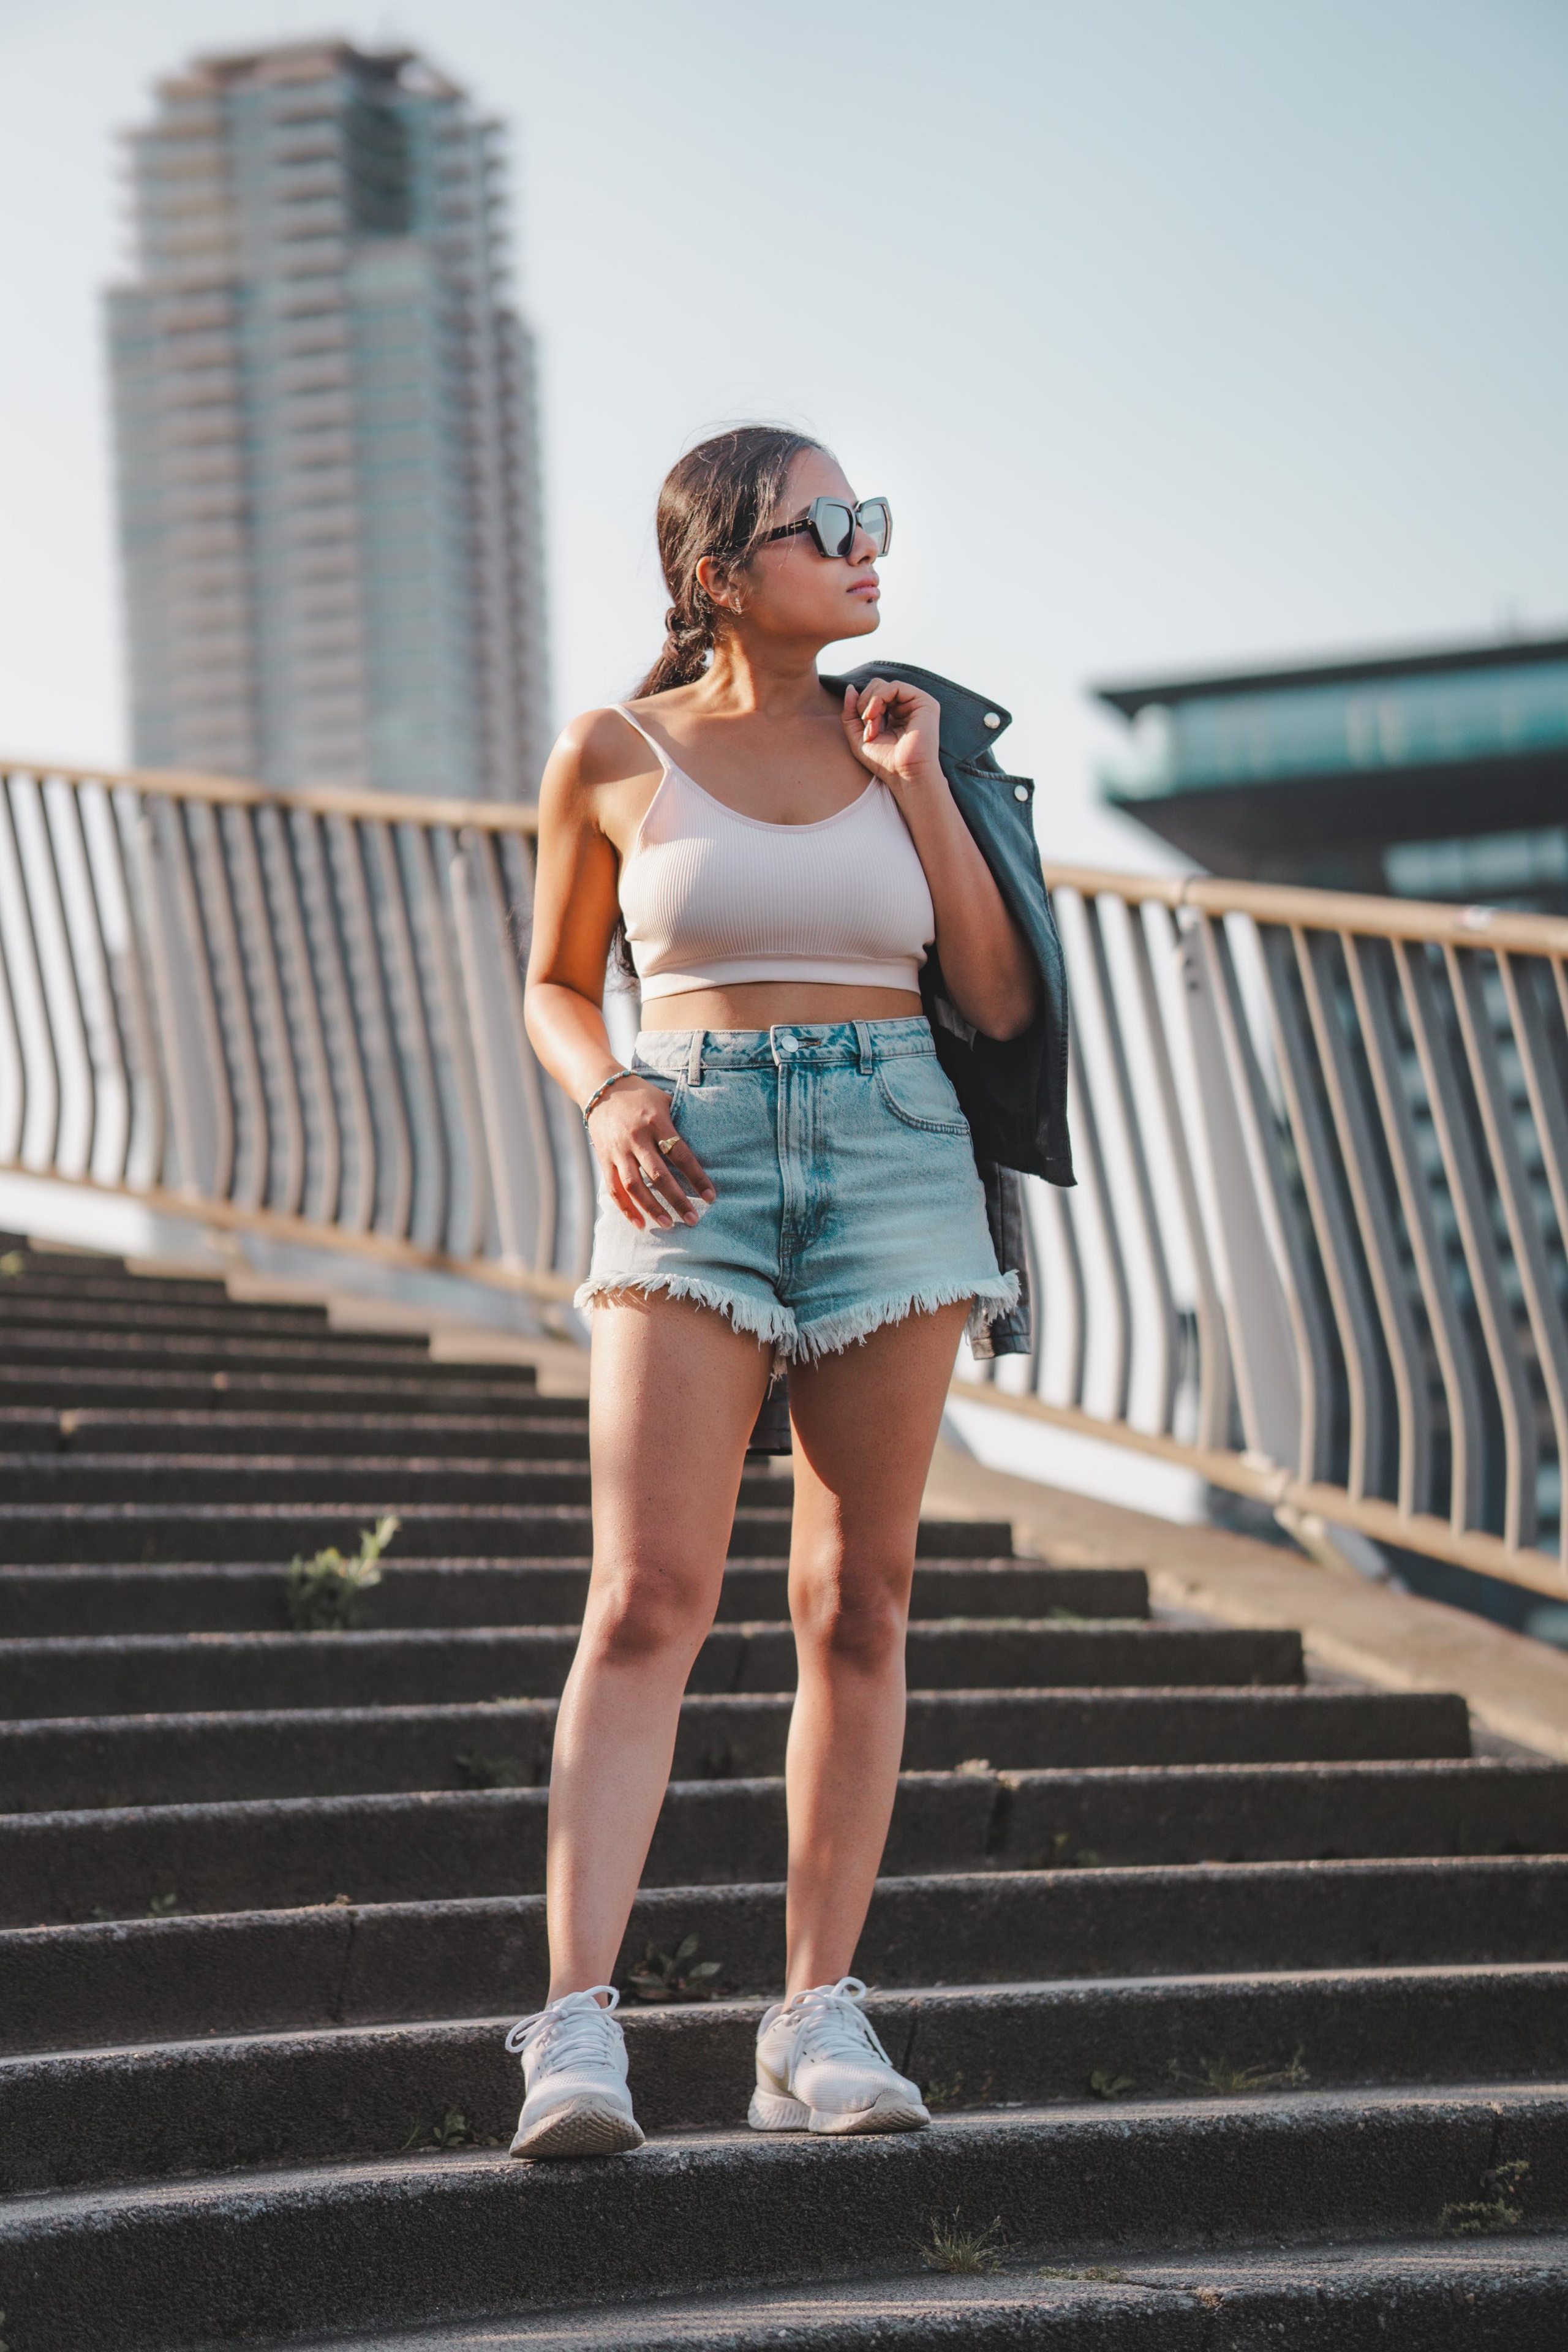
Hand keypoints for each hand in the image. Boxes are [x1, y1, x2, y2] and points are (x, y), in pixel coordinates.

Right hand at [587, 1077, 715, 1229]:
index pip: (681, 1154)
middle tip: (693, 1219)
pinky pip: (614, 1189)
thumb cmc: (642, 1096)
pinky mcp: (604, 1158)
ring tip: (669, 1224)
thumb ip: (681, 1124)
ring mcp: (618, 1150)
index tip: (711, 1197)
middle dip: (677, 1199)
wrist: (602, 1088)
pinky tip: (640, 1224)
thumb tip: (709, 1146)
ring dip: (652, 1208)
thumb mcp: (665, 1102)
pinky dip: (627, 1209)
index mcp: (657, 1122)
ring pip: (635, 1185)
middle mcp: (637, 1137)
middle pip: (658, 1174)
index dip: (697, 1177)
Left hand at [841, 677, 944, 793]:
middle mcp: (906, 707)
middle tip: (867, 727)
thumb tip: (850, 687)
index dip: (860, 707)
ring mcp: (916, 704)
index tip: (862, 729)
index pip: (872, 695)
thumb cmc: (885, 763)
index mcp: (894, 715)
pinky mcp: (924, 703)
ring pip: (883, 686)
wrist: (906, 776)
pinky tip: (875, 716)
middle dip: (864, 705)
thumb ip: (850, 713)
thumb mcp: (858, 738)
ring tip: (871, 725)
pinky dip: (879, 699)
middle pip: (876, 686)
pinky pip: (895, 687)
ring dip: (870, 704)